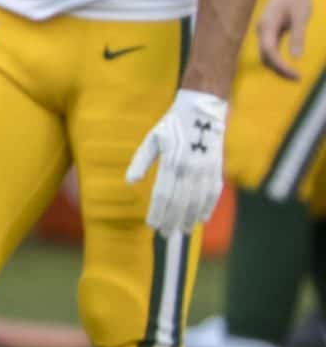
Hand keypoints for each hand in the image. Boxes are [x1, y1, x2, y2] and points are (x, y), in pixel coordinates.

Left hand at [126, 89, 227, 234]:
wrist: (202, 112)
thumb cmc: (171, 126)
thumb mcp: (151, 140)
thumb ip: (140, 161)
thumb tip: (129, 183)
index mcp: (172, 161)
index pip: (163, 194)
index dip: (157, 212)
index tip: (151, 225)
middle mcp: (190, 168)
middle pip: (180, 202)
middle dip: (172, 220)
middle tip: (165, 234)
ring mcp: (206, 170)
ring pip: (197, 201)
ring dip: (190, 219)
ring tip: (182, 231)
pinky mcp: (217, 169)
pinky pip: (213, 193)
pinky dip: (207, 208)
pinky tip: (201, 219)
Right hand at [258, 0, 311, 80]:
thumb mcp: (300, 16)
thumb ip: (297, 36)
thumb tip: (296, 57)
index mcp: (267, 26)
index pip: (269, 52)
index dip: (281, 66)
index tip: (295, 74)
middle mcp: (262, 30)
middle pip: (265, 56)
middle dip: (279, 69)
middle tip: (297, 78)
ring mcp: (264, 31)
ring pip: (266, 54)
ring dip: (278, 65)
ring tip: (294, 73)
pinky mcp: (270, 30)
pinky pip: (270, 49)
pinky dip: (278, 58)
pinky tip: (289, 62)